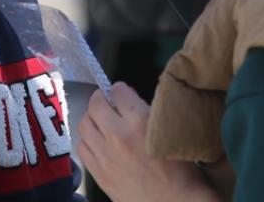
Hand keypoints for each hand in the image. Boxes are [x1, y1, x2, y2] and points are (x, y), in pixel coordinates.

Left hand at [76, 83, 216, 201]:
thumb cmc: (182, 169)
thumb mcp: (171, 130)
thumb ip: (150, 112)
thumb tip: (132, 100)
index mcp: (139, 121)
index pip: (118, 91)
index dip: (121, 90)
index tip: (123, 93)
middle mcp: (117, 135)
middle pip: (95, 104)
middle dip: (101, 99)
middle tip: (108, 102)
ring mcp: (105, 156)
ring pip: (84, 125)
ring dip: (92, 119)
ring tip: (101, 122)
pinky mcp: (99, 174)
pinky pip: (82, 148)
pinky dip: (87, 141)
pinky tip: (97, 143)